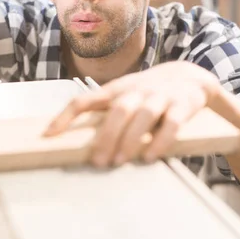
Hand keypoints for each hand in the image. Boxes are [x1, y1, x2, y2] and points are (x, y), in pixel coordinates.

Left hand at [44, 62, 221, 166]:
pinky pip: (171, 123)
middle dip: (106, 136)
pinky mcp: (182, 105)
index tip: (48, 135)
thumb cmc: (148, 92)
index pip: (84, 99)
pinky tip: (150, 157)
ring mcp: (160, 96)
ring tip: (119, 161)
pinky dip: (160, 141)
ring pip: (143, 115)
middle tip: (97, 161)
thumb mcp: (124, 95)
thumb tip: (71, 140)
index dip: (65, 116)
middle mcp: (136, 90)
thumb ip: (104, 113)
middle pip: (118, 110)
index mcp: (115, 89)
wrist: (191, 76)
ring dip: (130, 139)